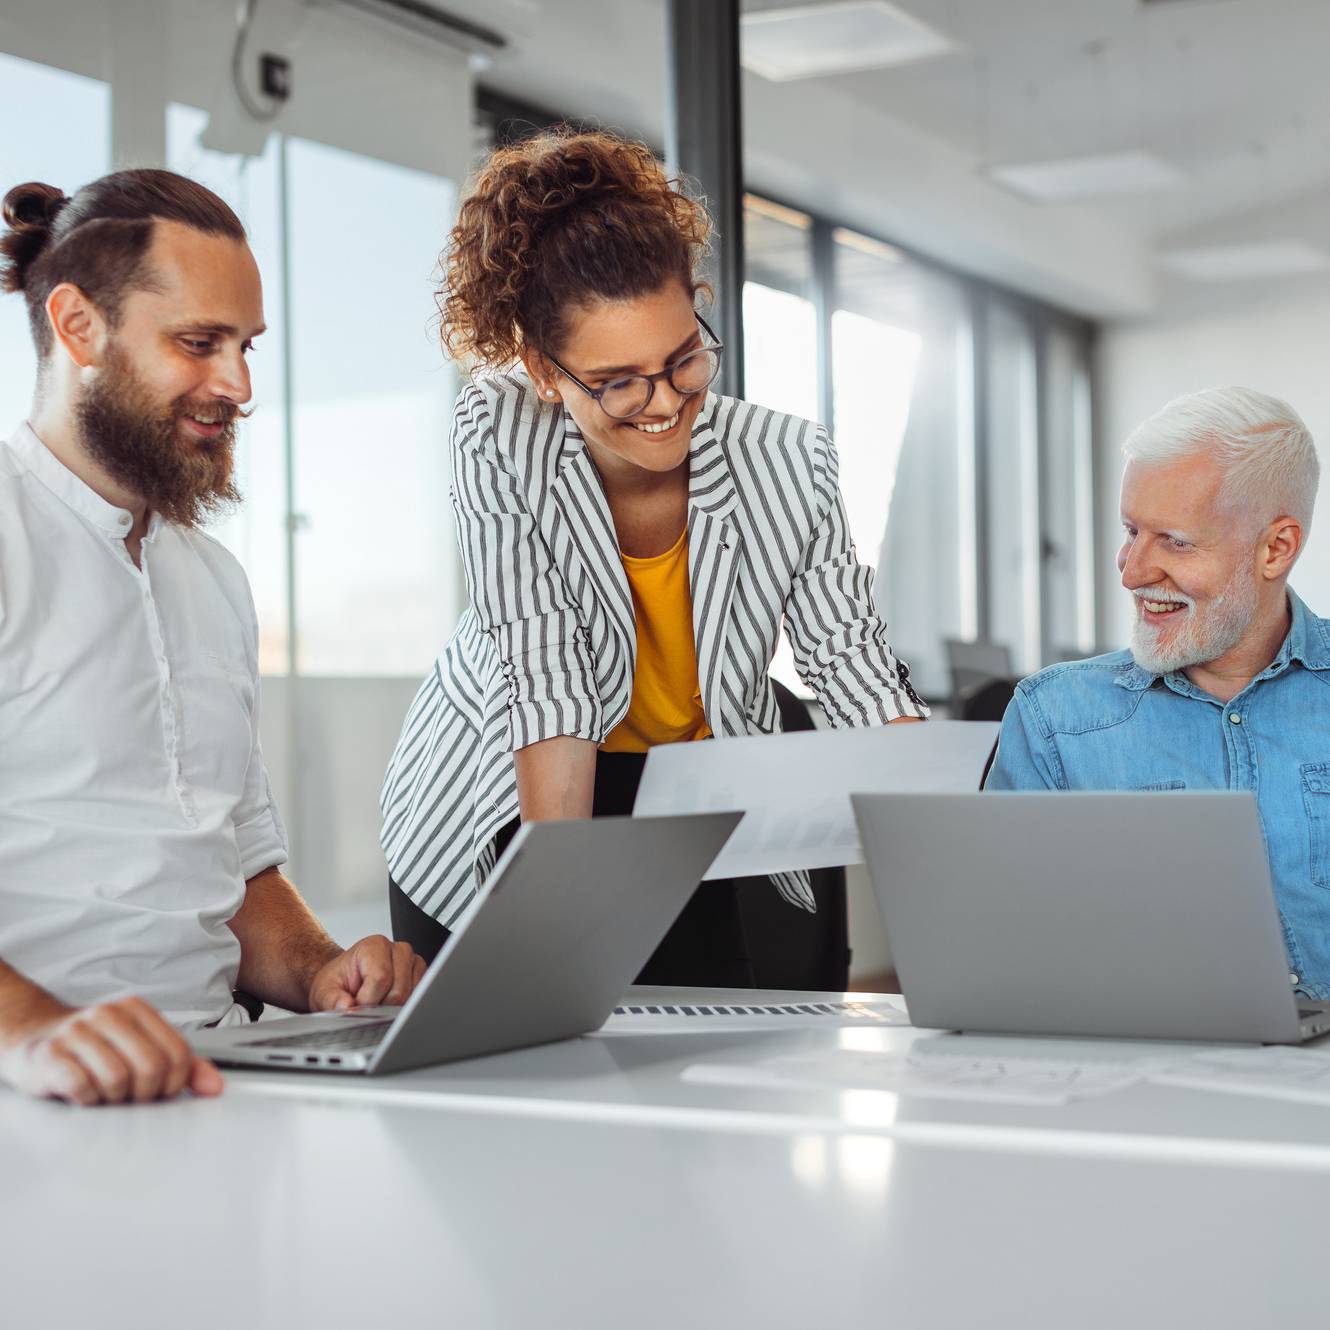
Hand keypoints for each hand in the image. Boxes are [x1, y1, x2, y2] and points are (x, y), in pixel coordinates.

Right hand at [0, 997, 223, 1106]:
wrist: (37, 1039)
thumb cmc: (96, 1048)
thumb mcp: (142, 1048)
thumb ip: (183, 1065)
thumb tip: (215, 1087)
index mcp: (138, 1010)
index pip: (178, 1053)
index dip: (175, 1083)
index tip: (161, 1091)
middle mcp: (109, 1014)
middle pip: (151, 1067)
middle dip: (145, 1093)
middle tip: (132, 1095)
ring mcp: (77, 1032)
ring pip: (118, 1079)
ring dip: (114, 1097)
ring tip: (105, 1091)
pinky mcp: (51, 1054)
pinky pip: (83, 1087)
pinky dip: (88, 1099)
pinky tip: (84, 1092)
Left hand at [306, 936, 426, 1012]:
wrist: (345, 982)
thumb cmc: (339, 982)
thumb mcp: (324, 991)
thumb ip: (332, 999)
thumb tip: (347, 1006)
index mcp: (375, 945)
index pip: (381, 978)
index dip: (367, 999)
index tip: (355, 1003)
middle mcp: (399, 950)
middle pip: (399, 991)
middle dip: (380, 1007)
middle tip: (365, 1003)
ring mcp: (413, 963)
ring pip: (409, 998)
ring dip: (391, 1009)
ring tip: (376, 1001)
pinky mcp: (421, 978)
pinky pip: (417, 1001)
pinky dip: (401, 1008)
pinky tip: (387, 1002)